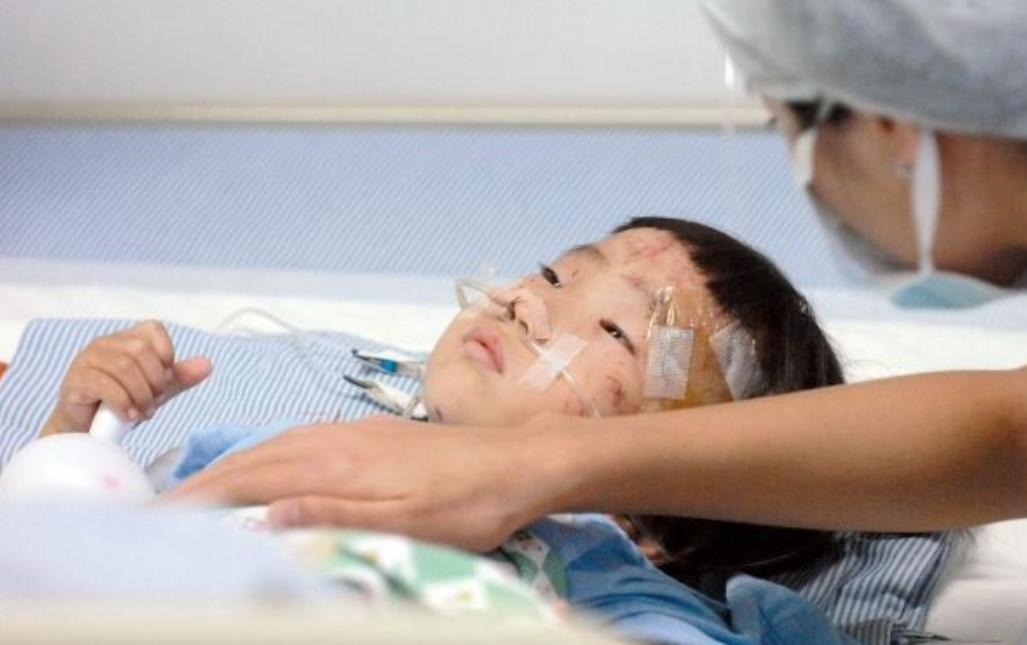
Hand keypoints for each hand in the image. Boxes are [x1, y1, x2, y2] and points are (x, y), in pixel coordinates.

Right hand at [42, 320, 211, 435]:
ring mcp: (87, 359)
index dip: (165, 356)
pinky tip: (129, 415)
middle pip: (140, 351)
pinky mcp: (75, 380)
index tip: (164, 381)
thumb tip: (207, 364)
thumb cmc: (122, 403)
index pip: (154, 330)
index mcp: (127, 338)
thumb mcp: (156, 389)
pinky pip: (104, 385)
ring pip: (123, 367)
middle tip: (155, 402)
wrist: (88, 429)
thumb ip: (179, 377)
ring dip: (140, 395)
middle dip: (155, 380)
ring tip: (143, 412)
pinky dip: (123, 403)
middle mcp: (105, 343)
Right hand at [162, 414, 570, 551]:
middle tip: (162, 509)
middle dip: (204, 482)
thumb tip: (269, 512)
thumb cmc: (469, 502)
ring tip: (201, 490)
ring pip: (276, 444)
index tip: (159, 518)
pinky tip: (269, 463)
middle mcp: (337, 439)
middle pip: (255, 458)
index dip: (202, 498)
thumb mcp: (408, 521)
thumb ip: (338, 514)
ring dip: (233, 466)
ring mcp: (354, 431)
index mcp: (338, 464)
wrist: (520, 461)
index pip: (251, 480)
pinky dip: (268, 452)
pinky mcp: (371, 432)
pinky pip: (301, 437)